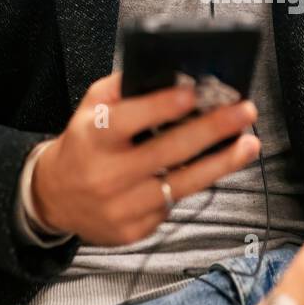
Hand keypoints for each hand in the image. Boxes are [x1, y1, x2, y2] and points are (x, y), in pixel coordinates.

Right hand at [32, 71, 259, 245]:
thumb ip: (123, 89)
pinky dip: (196, 184)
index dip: (163, 106)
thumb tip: (172, 74)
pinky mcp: (134, 230)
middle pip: (169, 151)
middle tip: (244, 112)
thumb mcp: (89, 109)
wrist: (54, 197)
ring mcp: (121, 206)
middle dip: (212, 129)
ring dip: (222, 163)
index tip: (195, 92)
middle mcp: (106, 174)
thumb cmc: (83, 144)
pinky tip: (214, 168)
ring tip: (249, 143)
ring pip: (183, 184)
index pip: (130, 119)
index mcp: (92, 138)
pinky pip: (173, 205)